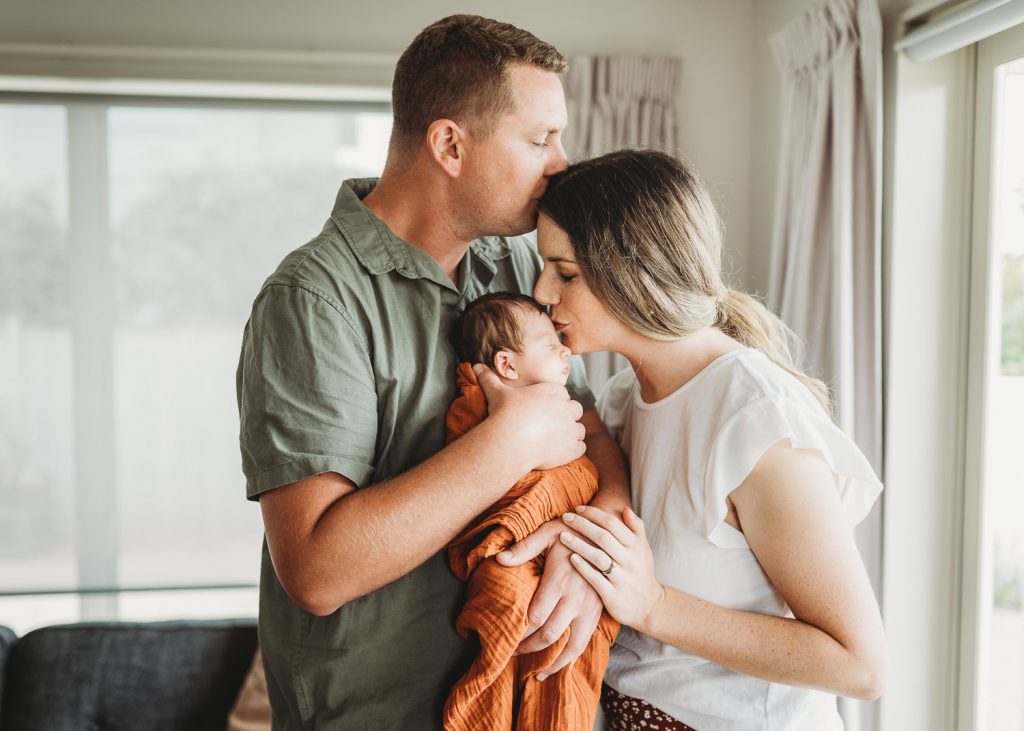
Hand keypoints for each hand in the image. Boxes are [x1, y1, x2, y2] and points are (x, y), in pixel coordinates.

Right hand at [475, 364, 584, 470]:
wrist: (508, 441)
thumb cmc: (504, 415)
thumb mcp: (497, 393)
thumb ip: (490, 379)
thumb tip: (476, 366)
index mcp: (553, 392)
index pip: (562, 395)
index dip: (554, 403)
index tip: (543, 412)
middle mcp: (566, 408)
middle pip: (575, 410)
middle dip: (566, 416)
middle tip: (550, 425)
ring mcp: (571, 429)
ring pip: (579, 429)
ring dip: (570, 434)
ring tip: (554, 440)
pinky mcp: (572, 448)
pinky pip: (580, 448)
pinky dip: (572, 450)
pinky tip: (558, 452)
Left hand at [495, 519, 603, 678]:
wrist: (609, 534)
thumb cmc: (573, 531)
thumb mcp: (548, 531)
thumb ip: (523, 547)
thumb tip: (500, 559)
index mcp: (560, 581)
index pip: (535, 617)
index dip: (519, 633)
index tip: (504, 639)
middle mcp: (576, 599)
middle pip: (550, 635)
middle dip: (529, 649)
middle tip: (511, 655)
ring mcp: (590, 608)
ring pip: (572, 646)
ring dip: (553, 663)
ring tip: (537, 674)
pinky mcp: (598, 613)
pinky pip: (585, 642)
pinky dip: (572, 658)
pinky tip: (561, 665)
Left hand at [559, 505, 664, 630]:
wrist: (650, 607)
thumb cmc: (642, 572)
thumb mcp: (644, 549)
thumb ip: (636, 528)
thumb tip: (625, 508)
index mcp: (637, 546)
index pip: (613, 523)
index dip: (594, 514)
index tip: (578, 509)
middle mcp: (630, 561)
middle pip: (603, 537)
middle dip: (582, 525)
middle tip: (565, 517)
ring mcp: (622, 579)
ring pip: (598, 557)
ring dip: (579, 545)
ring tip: (563, 536)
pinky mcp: (614, 596)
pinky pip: (596, 579)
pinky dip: (583, 568)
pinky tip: (571, 558)